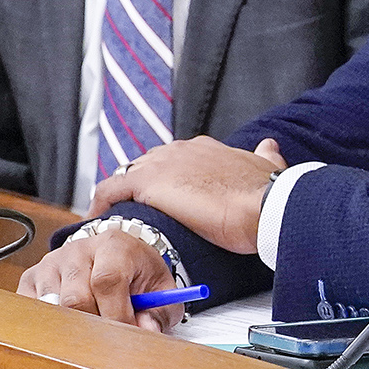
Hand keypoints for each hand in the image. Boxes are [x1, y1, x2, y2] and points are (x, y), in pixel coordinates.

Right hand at [16, 231, 183, 331]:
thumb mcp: (160, 287)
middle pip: (75, 299)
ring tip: (91, 329)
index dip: (117, 314)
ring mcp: (50, 264)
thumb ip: (159, 311)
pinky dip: (50, 326)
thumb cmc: (137, 273)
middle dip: (95, 326)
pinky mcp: (31, 279)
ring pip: (52, 309)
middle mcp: (77, 251)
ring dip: (72, 328)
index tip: (126, 335)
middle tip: (109, 339)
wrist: (114, 254)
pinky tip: (70, 325)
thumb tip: (146, 333)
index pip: (107, 280)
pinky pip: (33, 312)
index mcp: (113, 245)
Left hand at [88, 136, 285, 251]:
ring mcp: (162, 163)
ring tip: (118, 219)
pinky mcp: (147, 181)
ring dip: (121, 196)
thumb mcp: (268, 168)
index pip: (174, 159)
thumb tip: (269, 146)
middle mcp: (181, 148)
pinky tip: (99, 221)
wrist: (264, 204)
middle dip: (142, 187)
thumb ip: (266, 156)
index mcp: (207, 148)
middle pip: (148, 165)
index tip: (165, 197)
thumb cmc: (268, 195)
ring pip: (128, 175)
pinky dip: (102, 203)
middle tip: (139, 212)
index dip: (167, 178)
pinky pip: (110, 190)